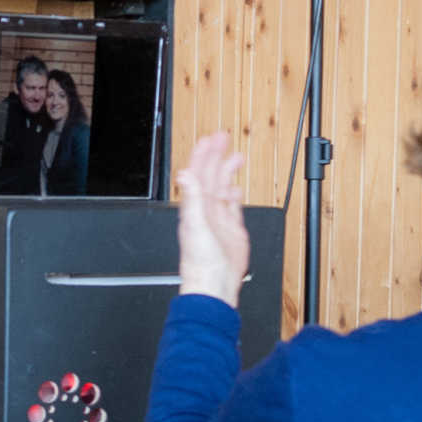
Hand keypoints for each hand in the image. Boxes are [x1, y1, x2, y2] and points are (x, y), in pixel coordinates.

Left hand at [175, 132, 250, 306]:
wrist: (214, 284)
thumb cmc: (201, 261)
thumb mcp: (195, 225)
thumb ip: (192, 198)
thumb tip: (185, 174)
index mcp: (194, 207)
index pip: (197, 174)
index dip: (203, 154)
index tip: (210, 138)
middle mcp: (205, 211)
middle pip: (211, 176)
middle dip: (217, 156)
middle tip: (224, 138)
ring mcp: (218, 220)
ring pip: (222, 189)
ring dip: (228, 172)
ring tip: (236, 157)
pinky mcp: (232, 230)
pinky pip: (232, 207)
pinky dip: (235, 195)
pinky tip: (237, 189)